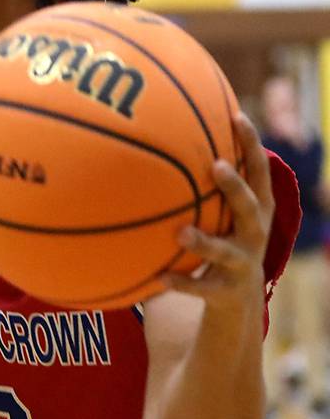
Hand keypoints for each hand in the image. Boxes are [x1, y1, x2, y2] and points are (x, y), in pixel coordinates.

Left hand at [162, 114, 273, 314]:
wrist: (238, 303)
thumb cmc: (224, 241)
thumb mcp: (223, 213)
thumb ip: (205, 183)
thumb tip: (165, 136)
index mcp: (257, 210)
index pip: (259, 172)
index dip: (251, 144)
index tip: (238, 116)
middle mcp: (255, 234)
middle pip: (250, 207)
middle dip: (236, 187)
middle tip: (217, 166)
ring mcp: (242, 264)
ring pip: (225, 252)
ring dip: (204, 242)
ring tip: (180, 233)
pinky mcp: (225, 292)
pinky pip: (201, 288)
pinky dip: (181, 283)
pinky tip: (158, 277)